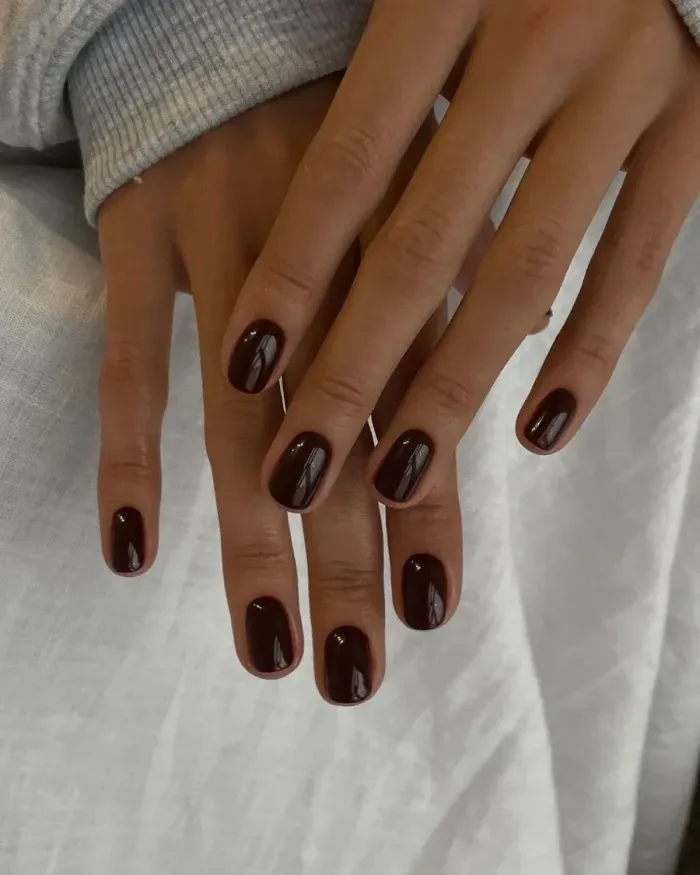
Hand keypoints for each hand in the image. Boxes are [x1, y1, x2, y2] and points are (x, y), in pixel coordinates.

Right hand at [95, 79, 468, 704]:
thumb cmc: (335, 121)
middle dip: (351, 561)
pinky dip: (129, 453)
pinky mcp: (142, 234)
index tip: (431, 609)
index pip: (420, 407)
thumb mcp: (420, 172)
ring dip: (254, 543)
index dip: (429, 510)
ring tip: (269, 647)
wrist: (227, 25)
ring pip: (240, 423)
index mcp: (399, 249)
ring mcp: (225, 252)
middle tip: (356, 670)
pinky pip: (130, 357)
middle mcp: (324, 266)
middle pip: (338, 442)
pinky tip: (130, 549)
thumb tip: (526, 335)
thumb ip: (464, 261)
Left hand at [221, 0, 699, 511]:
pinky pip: (639, 263)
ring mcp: (628, 83)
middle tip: (296, 474)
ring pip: (524, 270)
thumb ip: (377, 104)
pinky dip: (589, 354)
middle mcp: (539, 34)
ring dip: (455, 387)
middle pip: (423, 242)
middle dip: (354, 370)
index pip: (348, 165)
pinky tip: (538, 434)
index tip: (243, 372)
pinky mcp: (697, 128)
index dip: (292, 274)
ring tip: (399, 479)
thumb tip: (297, 263)